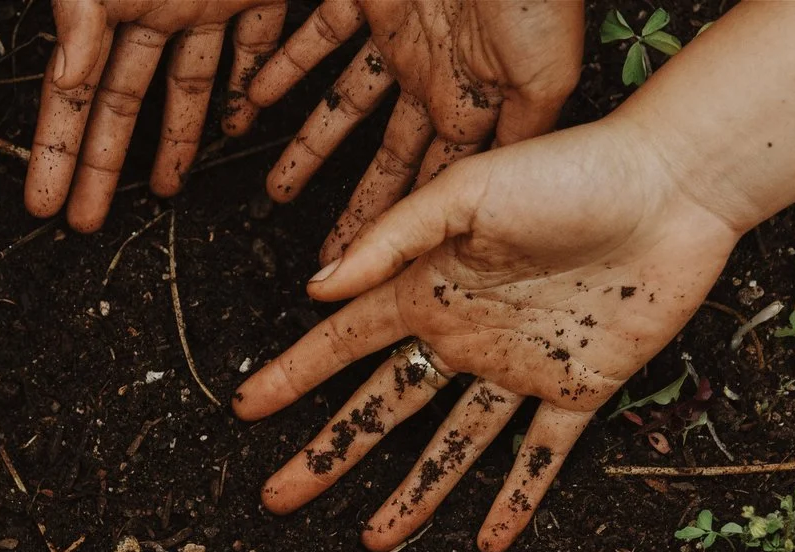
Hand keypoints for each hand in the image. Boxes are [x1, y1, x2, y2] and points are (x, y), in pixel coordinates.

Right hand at [24, 0, 285, 231]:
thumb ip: (80, 16)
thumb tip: (65, 78)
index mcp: (108, 1)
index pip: (74, 91)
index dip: (57, 149)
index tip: (43, 204)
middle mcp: (151, 5)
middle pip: (124, 101)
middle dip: (103, 165)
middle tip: (86, 220)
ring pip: (189, 83)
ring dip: (178, 139)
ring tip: (167, 190)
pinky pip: (258, 44)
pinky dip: (251, 86)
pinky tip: (240, 125)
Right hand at [231, 116, 738, 551]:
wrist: (676, 185)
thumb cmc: (575, 171)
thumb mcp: (469, 192)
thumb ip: (393, 240)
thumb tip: (316, 288)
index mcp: (430, 287)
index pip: (344, 343)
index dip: (293, 376)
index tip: (246, 409)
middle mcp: (465, 334)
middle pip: (382, 408)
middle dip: (330, 454)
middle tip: (280, 496)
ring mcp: (520, 367)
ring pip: (451, 446)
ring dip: (412, 495)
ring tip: (374, 539)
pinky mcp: (579, 386)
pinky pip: (541, 453)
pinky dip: (517, 499)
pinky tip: (487, 540)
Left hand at [234, 0, 582, 264]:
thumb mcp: (542, 83)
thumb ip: (519, 143)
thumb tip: (500, 206)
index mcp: (471, 99)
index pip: (429, 179)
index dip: (402, 227)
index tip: (374, 273)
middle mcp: (433, 73)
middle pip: (383, 155)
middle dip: (354, 207)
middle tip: (325, 257)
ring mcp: (399, 35)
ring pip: (341, 102)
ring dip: (308, 146)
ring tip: (276, 189)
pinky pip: (314, 36)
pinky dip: (281, 66)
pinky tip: (252, 100)